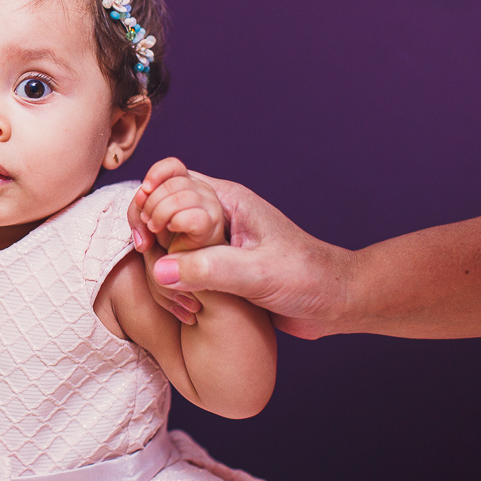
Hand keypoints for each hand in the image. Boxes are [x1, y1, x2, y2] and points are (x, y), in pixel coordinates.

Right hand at [129, 164, 353, 339]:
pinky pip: (177, 257)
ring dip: (154, 248)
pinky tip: (177, 296)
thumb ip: (210, 270)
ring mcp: (214, 237)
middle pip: (161, 198)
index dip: (155, 200)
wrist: (335, 301)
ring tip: (157, 272)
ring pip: (165, 229)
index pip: (173, 179)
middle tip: (145, 247)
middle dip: (146, 218)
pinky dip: (168, 271)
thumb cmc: (306, 277)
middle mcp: (217, 213)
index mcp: (228, 199)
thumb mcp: (257, 274)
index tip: (154, 234)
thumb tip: (161, 269)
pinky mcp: (215, 263)